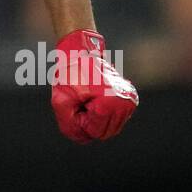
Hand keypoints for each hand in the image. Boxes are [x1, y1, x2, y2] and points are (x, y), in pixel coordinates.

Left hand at [50, 29, 137, 143]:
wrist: (81, 53)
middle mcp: (125, 102)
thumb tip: (85, 138)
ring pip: (111, 129)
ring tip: (90, 100)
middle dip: (89, 121)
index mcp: (111, 101)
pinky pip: (115, 121)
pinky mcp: (130, 99)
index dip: (81, 120)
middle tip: (83, 101)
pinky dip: (104, 115)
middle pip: (105, 133)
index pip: (95, 131)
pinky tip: (97, 100)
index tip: (79, 101)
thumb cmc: (70, 75)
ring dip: (96, 119)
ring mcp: (130, 100)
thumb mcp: (61, 101)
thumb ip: (70, 126)